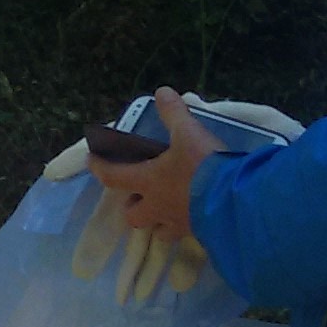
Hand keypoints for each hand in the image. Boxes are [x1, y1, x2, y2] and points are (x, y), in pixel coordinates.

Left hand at [85, 87, 221, 243]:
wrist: (234, 200)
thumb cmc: (203, 166)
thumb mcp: (188, 133)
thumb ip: (174, 113)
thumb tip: (162, 92)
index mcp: (149, 182)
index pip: (113, 177)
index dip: (100, 168)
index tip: (93, 161)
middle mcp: (158, 207)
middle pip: (133, 216)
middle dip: (132, 208)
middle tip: (139, 195)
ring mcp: (178, 224)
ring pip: (158, 231)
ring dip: (157, 222)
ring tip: (166, 209)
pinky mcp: (199, 234)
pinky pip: (185, 234)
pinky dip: (185, 225)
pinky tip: (195, 217)